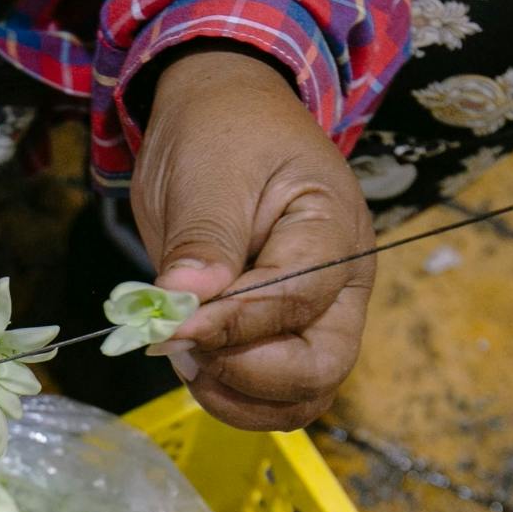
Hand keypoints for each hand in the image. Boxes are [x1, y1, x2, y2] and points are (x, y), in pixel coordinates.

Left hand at [130, 46, 372, 430]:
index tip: (172, 326)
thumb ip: (202, 240)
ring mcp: (316, 316)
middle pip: (320, 371)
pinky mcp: (284, 335)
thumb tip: (186, 304)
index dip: (231, 324)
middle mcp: (340, 285)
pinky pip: (270, 393)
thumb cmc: (224, 132)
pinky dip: (227, 393)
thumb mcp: (207, 172)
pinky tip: (191, 358)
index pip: (295, 301)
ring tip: (183, 352)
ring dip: (234, 395)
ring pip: (299, 397)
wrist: (224, 114)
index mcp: (332, 231)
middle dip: (246, 375)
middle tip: (184, 346)